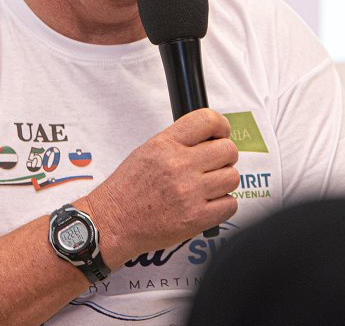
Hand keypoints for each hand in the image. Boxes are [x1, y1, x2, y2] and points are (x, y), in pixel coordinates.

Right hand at [79, 108, 239, 265]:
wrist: (113, 223)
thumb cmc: (127, 189)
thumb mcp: (146, 151)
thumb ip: (178, 142)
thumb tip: (209, 138)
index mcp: (165, 144)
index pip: (207, 120)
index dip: (221, 126)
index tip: (221, 133)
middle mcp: (179, 165)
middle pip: (228, 150)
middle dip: (224, 157)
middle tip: (212, 165)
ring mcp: (189, 193)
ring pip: (232, 177)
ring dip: (223, 182)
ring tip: (207, 186)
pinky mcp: (196, 218)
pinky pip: (230, 204)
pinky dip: (223, 205)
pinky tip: (207, 204)